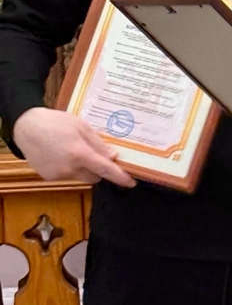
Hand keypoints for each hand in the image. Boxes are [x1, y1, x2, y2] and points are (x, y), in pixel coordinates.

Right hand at [12, 107, 136, 188]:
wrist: (26, 127)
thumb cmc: (55, 122)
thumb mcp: (81, 126)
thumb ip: (98, 143)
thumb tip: (113, 157)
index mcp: (79, 153)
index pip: (105, 169)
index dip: (119, 177)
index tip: (131, 182)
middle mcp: (69, 168)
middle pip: (94, 176)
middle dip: (99, 169)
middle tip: (96, 154)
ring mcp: (58, 174)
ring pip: (81, 177)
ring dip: (84, 168)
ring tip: (73, 149)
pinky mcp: (49, 177)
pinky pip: (68, 176)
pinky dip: (70, 169)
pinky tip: (62, 154)